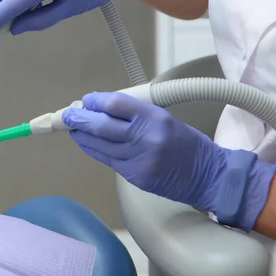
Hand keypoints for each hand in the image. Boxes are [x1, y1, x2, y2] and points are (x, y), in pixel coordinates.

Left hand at [62, 92, 275, 230]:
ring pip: (100, 145)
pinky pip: (107, 159)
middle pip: (102, 125)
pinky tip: (85, 143)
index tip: (86, 100)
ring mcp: (139, 159)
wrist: (208, 175)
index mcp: (156, 118)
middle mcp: (146, 138)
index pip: (116, 104)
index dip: (96, 101)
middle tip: (67, 115)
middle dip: (80, 119)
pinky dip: (93, 150)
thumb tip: (101, 108)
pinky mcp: (135, 176)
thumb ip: (135, 114)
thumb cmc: (186, 143)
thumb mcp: (165, 118)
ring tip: (72, 128)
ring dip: (82, 136)